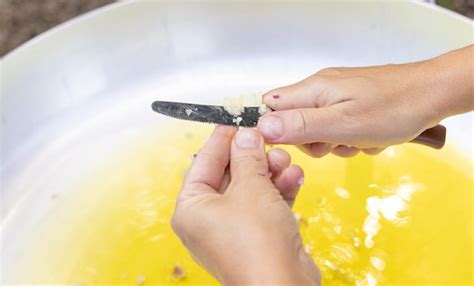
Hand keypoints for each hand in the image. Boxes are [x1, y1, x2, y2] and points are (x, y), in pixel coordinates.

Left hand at [171, 126, 319, 284]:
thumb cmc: (256, 244)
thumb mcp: (251, 187)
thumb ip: (248, 157)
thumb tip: (246, 134)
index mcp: (191, 208)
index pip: (203, 162)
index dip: (221, 139)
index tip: (235, 121)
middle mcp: (208, 220)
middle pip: (229, 175)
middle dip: (252, 156)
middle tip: (267, 139)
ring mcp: (233, 230)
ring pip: (250, 189)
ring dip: (269, 173)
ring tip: (285, 160)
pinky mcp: (257, 237)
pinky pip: (265, 206)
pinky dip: (279, 191)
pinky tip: (294, 177)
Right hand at [257, 45, 472, 156]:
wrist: (432, 94)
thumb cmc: (393, 108)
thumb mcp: (342, 125)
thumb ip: (301, 126)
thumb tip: (262, 127)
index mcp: (313, 90)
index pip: (271, 108)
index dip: (276, 130)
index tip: (296, 145)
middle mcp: (321, 88)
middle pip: (295, 123)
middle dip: (314, 142)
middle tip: (336, 143)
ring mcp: (338, 94)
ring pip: (319, 128)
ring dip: (337, 142)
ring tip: (359, 140)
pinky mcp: (352, 102)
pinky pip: (339, 126)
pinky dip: (352, 137)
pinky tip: (369, 136)